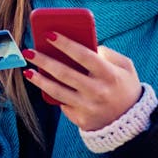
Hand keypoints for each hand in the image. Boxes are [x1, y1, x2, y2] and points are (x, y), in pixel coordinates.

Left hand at [22, 32, 141, 130]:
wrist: (131, 122)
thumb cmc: (125, 87)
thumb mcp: (125, 67)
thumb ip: (107, 54)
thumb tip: (83, 45)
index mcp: (109, 75)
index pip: (83, 56)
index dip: (65, 44)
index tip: (49, 34)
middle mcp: (97, 91)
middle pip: (65, 73)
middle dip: (44, 60)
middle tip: (29, 51)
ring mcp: (88, 107)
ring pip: (57, 91)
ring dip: (39, 80)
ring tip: (27, 70)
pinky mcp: (80, 119)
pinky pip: (61, 103)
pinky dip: (49, 93)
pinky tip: (40, 83)